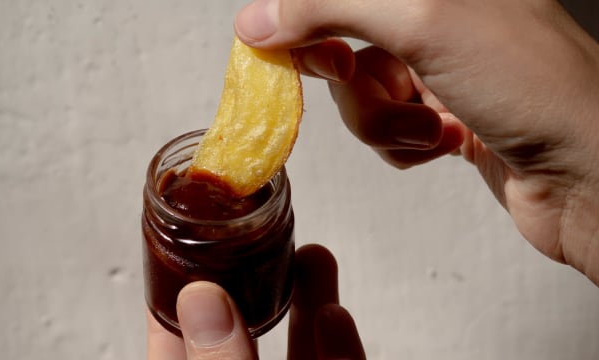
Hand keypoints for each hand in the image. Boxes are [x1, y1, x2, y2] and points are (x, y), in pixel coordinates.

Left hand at [146, 244, 365, 358]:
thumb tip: (202, 299)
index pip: (174, 340)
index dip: (176, 288)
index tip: (182, 243)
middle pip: (243, 330)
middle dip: (255, 278)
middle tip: (262, 234)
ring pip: (299, 348)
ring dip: (308, 299)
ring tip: (313, 255)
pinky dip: (342, 344)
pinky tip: (336, 314)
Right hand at [234, 0, 598, 284]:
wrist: (590, 175)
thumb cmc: (528, 86)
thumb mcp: (420, 20)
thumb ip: (329, 6)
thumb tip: (257, 19)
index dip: (303, 16)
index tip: (275, 45)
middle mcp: (438, 17)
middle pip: (346, 43)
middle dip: (355, 81)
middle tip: (364, 83)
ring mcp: (442, 68)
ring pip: (365, 94)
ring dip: (386, 121)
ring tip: (432, 128)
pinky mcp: (445, 115)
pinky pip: (389, 129)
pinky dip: (406, 143)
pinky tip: (447, 142)